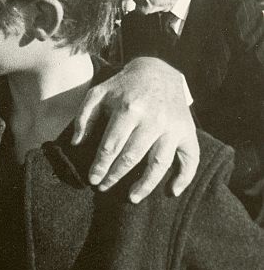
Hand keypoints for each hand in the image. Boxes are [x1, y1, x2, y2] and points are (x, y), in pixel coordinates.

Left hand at [72, 57, 197, 202]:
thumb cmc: (123, 86)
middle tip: (103, 188)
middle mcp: (154, 119)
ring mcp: (173, 126)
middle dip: (115, 175)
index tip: (93, 179)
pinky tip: (172, 191)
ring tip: (132, 198)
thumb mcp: (98, 93)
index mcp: (129, 109)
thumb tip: (77, 143)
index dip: (100, 165)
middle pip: (132, 156)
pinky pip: (192, 158)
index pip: (111, 146)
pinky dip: (185, 177)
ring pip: (160, 162)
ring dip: (146, 184)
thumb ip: (84, 117)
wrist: (158, 71)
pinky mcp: (188, 130)